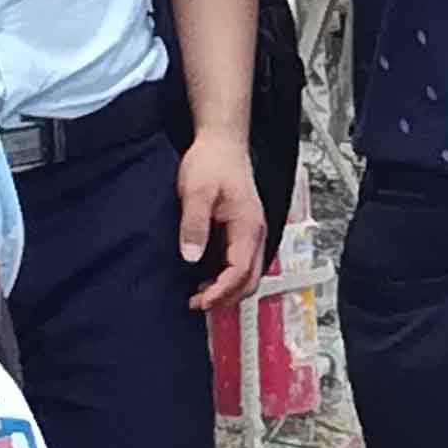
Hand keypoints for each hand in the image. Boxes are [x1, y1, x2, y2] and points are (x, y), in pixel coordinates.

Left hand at [179, 127, 270, 310]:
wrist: (222, 142)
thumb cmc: (211, 162)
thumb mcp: (196, 191)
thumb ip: (194, 225)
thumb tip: (191, 257)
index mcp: (247, 225)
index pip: (240, 270)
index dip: (221, 291)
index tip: (199, 302)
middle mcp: (255, 232)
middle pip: (250, 279)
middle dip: (226, 297)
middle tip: (197, 304)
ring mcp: (251, 232)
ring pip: (249, 274)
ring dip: (228, 290)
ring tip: (200, 296)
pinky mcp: (243, 230)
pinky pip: (242, 262)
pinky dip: (228, 278)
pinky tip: (207, 278)